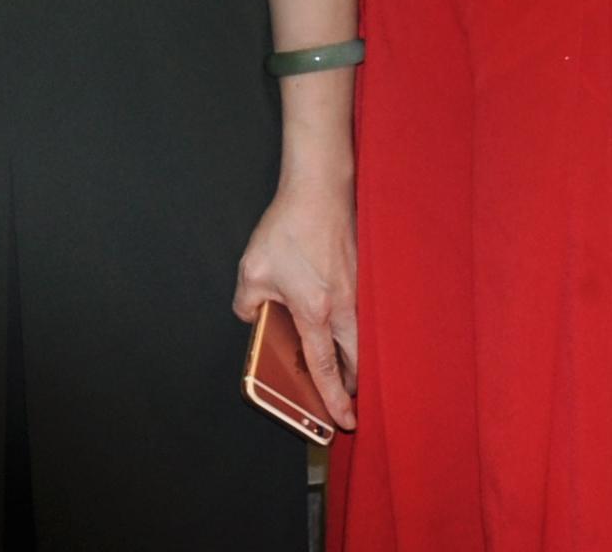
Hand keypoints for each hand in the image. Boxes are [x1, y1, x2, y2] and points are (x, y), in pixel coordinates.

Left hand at [231, 178, 358, 430]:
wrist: (320, 190)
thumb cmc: (288, 228)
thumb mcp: (252, 269)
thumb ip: (247, 303)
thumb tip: (251, 316)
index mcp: (315, 311)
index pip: (325, 367)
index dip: (333, 398)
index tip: (343, 421)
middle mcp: (344, 307)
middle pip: (356, 360)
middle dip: (352, 384)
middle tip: (346, 399)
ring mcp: (358, 292)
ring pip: (363, 339)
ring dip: (356, 357)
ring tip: (345, 368)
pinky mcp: (363, 278)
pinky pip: (364, 316)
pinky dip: (357, 330)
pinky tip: (343, 325)